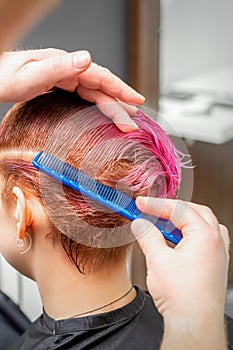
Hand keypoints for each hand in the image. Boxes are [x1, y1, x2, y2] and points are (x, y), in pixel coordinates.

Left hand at [0, 49, 143, 130]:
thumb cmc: (5, 77)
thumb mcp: (31, 74)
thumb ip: (59, 68)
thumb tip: (87, 59)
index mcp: (64, 64)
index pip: (100, 76)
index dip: (120, 88)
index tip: (136, 100)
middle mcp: (67, 68)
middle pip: (100, 86)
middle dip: (120, 103)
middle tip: (132, 121)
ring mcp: (64, 76)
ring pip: (95, 91)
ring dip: (112, 104)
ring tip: (125, 117)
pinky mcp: (60, 85)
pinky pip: (85, 95)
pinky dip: (99, 103)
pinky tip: (104, 110)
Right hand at [131, 197, 229, 348]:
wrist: (195, 323)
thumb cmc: (183, 297)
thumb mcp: (157, 260)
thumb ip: (148, 236)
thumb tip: (141, 225)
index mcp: (205, 235)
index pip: (178, 209)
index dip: (156, 205)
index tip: (141, 204)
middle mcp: (216, 241)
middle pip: (195, 211)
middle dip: (172, 208)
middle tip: (152, 210)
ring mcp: (218, 253)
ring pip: (203, 224)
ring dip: (184, 220)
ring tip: (165, 223)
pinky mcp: (215, 265)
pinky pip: (206, 239)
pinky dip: (191, 234)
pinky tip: (177, 242)